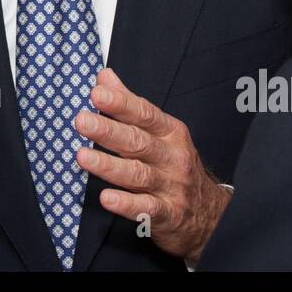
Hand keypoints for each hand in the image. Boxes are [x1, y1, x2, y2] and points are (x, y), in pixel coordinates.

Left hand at [74, 68, 231, 263]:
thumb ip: (130, 104)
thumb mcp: (160, 131)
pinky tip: (107, 198)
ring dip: (109, 166)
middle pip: (138, 141)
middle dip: (108, 131)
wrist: (208, 213)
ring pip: (138, 174)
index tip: (97, 93)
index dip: (120, 103)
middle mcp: (172, 157)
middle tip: (82, 121)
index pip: (144, 114)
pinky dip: (127, 204)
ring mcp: (171, 186)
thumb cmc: (175, 164)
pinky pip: (146, 209)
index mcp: (170, 133)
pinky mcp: (168, 214)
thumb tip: (104, 77)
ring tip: (82, 157)